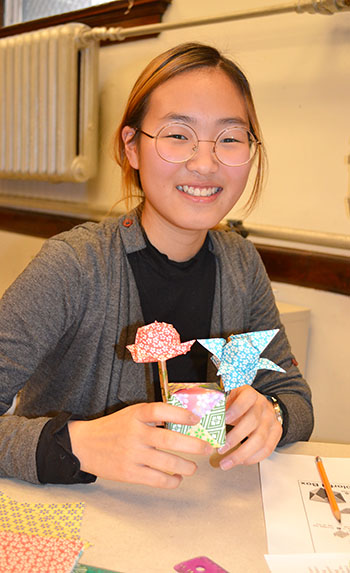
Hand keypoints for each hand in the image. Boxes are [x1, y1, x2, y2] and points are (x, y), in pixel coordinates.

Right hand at [68, 402, 213, 488]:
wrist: (84, 446)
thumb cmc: (114, 428)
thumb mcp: (131, 414)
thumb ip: (153, 417)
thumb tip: (185, 421)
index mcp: (136, 415)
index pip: (160, 410)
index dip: (181, 414)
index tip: (196, 419)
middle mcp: (135, 433)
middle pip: (169, 439)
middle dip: (193, 445)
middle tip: (207, 448)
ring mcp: (132, 455)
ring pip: (167, 463)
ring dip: (186, 467)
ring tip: (193, 468)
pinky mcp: (129, 473)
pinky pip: (156, 480)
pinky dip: (171, 481)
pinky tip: (177, 478)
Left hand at [217, 385, 281, 470]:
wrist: (259, 404)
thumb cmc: (238, 401)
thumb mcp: (229, 395)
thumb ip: (218, 402)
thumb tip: (201, 413)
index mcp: (250, 394)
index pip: (246, 399)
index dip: (235, 410)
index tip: (223, 420)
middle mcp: (263, 406)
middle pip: (252, 422)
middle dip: (235, 438)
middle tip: (220, 448)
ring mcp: (271, 420)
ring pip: (260, 440)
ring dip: (241, 454)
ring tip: (226, 462)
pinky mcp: (276, 432)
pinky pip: (267, 449)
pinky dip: (253, 458)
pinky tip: (240, 461)